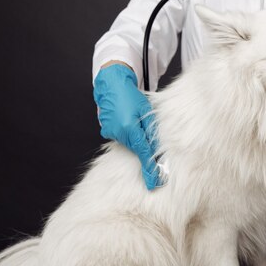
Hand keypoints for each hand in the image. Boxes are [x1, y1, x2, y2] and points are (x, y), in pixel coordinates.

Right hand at [93, 64, 164, 189]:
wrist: (112, 83)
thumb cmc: (131, 94)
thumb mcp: (147, 111)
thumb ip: (152, 131)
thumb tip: (159, 149)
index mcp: (130, 128)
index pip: (144, 154)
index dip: (151, 169)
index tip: (154, 183)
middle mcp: (119, 132)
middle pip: (137, 149)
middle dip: (146, 154)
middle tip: (155, 164)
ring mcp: (111, 132)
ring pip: (130, 143)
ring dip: (137, 140)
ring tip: (138, 126)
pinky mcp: (107, 130)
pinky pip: (123, 137)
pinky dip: (129, 135)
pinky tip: (130, 124)